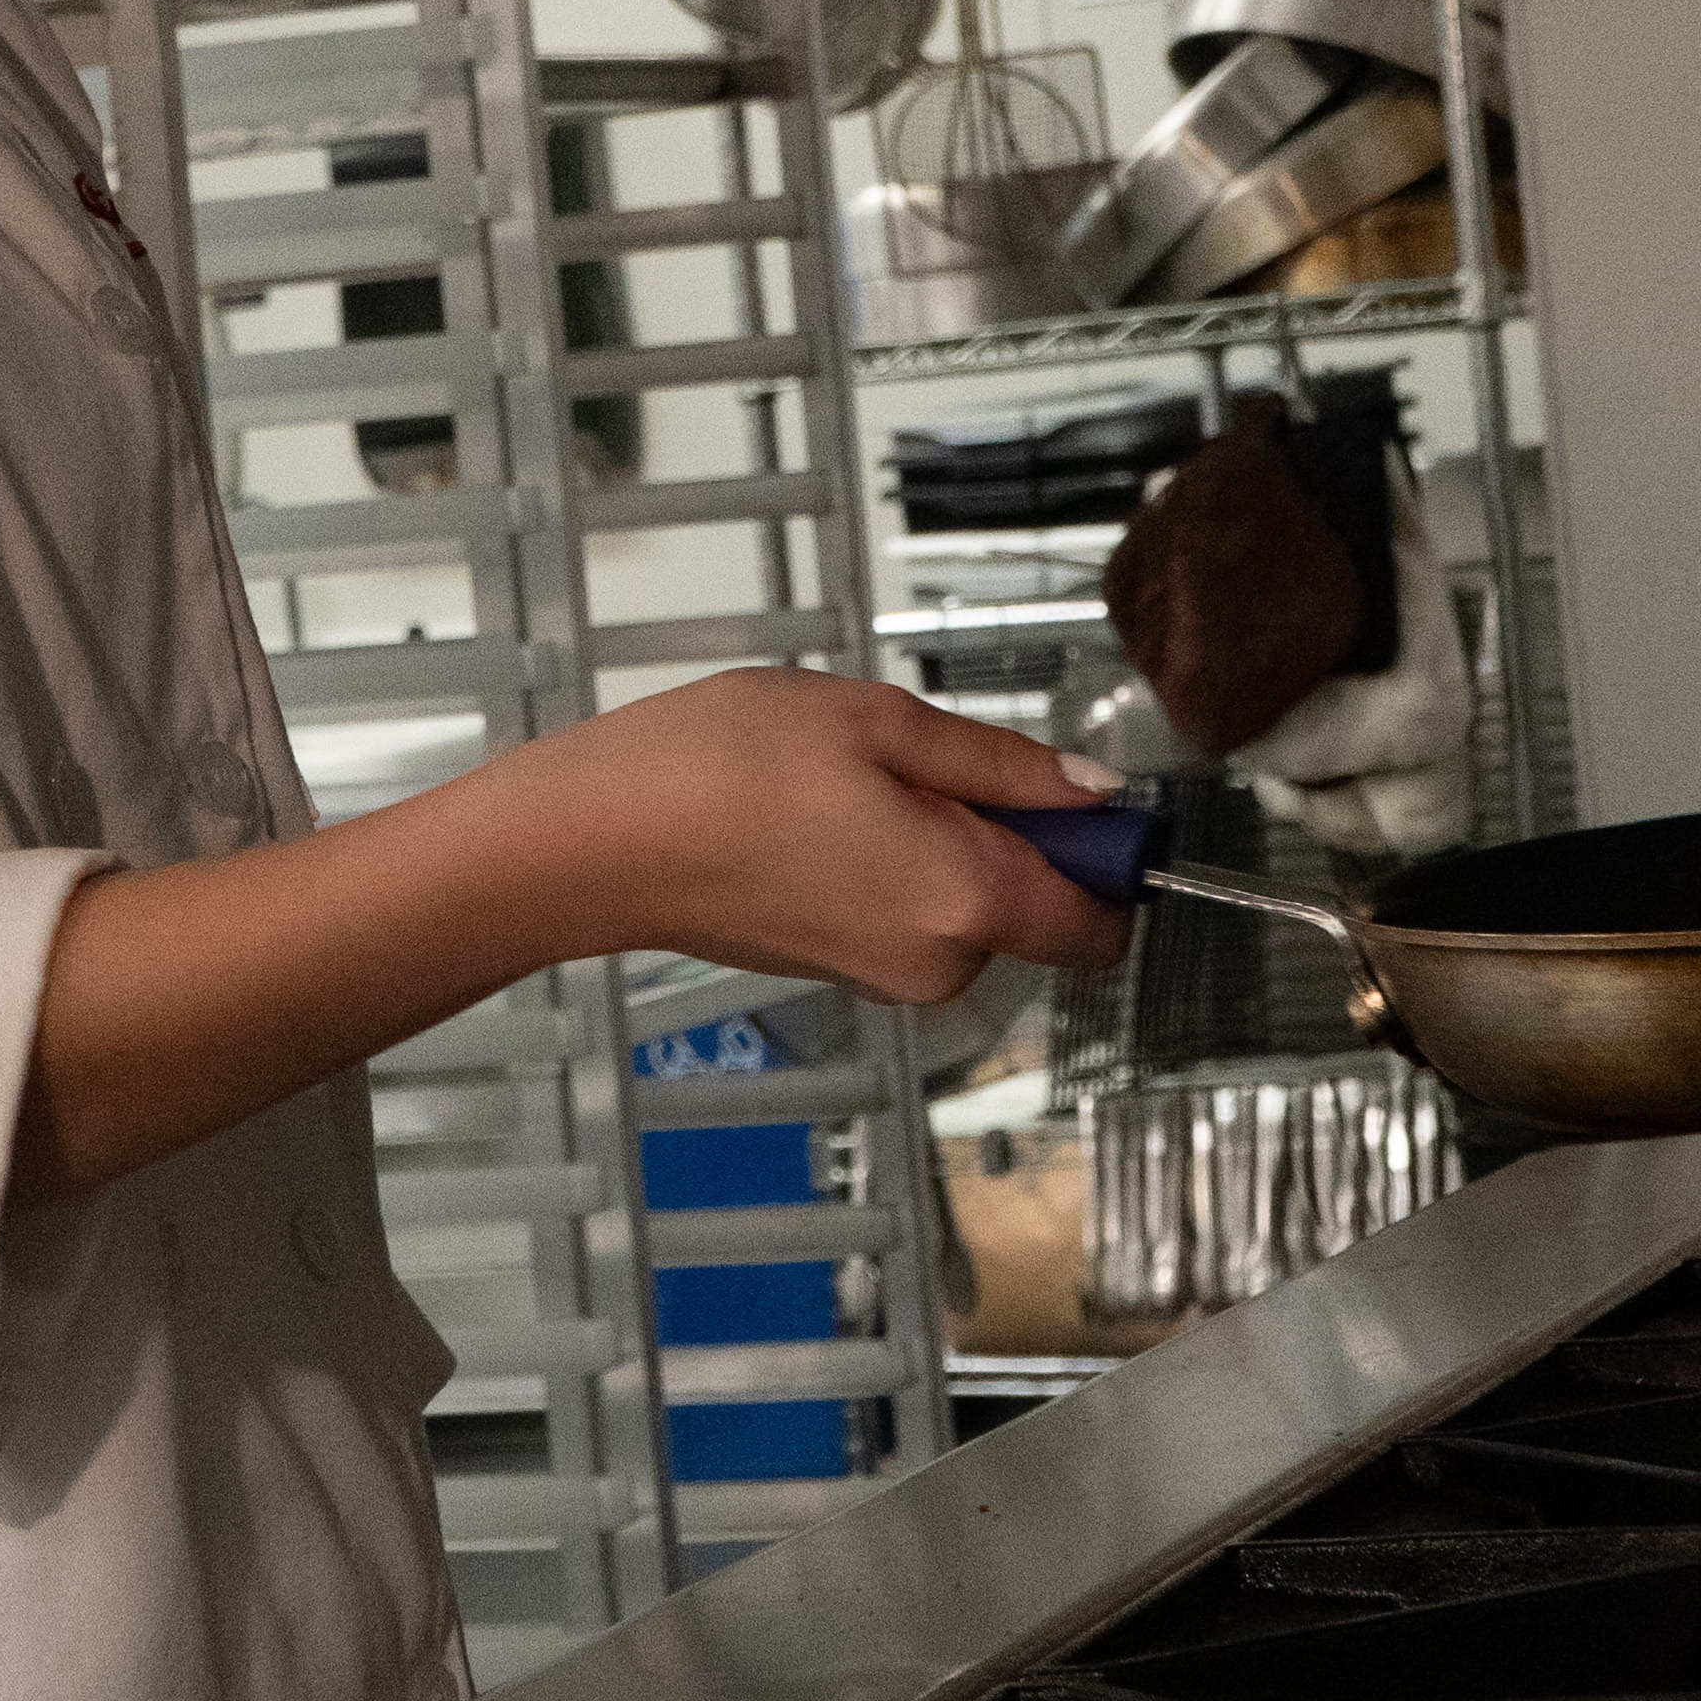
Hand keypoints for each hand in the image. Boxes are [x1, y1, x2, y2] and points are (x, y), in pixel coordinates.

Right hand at [452, 669, 1133, 1009]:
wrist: (593, 843)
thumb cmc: (716, 771)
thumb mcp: (879, 723)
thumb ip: (1002, 765)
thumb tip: (1093, 792)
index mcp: (966, 902)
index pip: (1104, 919)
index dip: (1107, 852)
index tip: (1068, 792)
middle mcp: (938, 964)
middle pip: (1038, 908)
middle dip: (1010, 831)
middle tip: (915, 760)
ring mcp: (887, 976)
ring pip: (972, 907)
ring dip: (944, 839)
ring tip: (849, 780)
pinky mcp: (842, 971)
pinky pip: (914, 916)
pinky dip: (896, 863)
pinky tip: (820, 814)